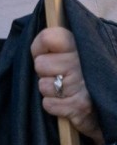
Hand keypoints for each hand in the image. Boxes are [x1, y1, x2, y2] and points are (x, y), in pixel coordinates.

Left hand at [32, 26, 103, 144]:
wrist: (104, 103)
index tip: (46, 54)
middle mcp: (81, 63)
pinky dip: (54, 106)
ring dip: (50, 91)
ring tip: (64, 89)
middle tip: (60, 75)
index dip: (39, 48)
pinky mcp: (81, 106)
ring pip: (43, 86)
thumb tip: (40, 44)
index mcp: (78, 45)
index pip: (48, 38)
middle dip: (45, 73)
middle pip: (40, 65)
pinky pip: (48, 104)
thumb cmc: (79, 73)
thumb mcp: (69, 52)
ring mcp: (82, 85)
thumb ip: (53, 44)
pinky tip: (66, 102)